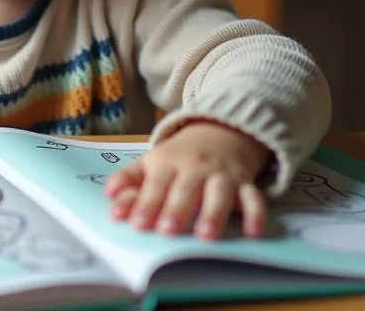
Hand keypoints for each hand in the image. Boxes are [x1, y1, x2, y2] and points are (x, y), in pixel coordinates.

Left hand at [104, 120, 270, 239]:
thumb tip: (109, 195)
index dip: (146, 203)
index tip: (138, 223)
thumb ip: (129, 179)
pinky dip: (256, 214)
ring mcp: (222, 175)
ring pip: (219, 194)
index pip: (155, 184)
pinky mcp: (245, 183)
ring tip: (205, 235)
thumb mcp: (152, 161)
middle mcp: (195, 168)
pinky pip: (253, 198)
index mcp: (168, 162)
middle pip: (185, 190)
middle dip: (177, 210)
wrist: (222, 129)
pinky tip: (253, 231)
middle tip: (168, 231)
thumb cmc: (181, 155)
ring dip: (213, 213)